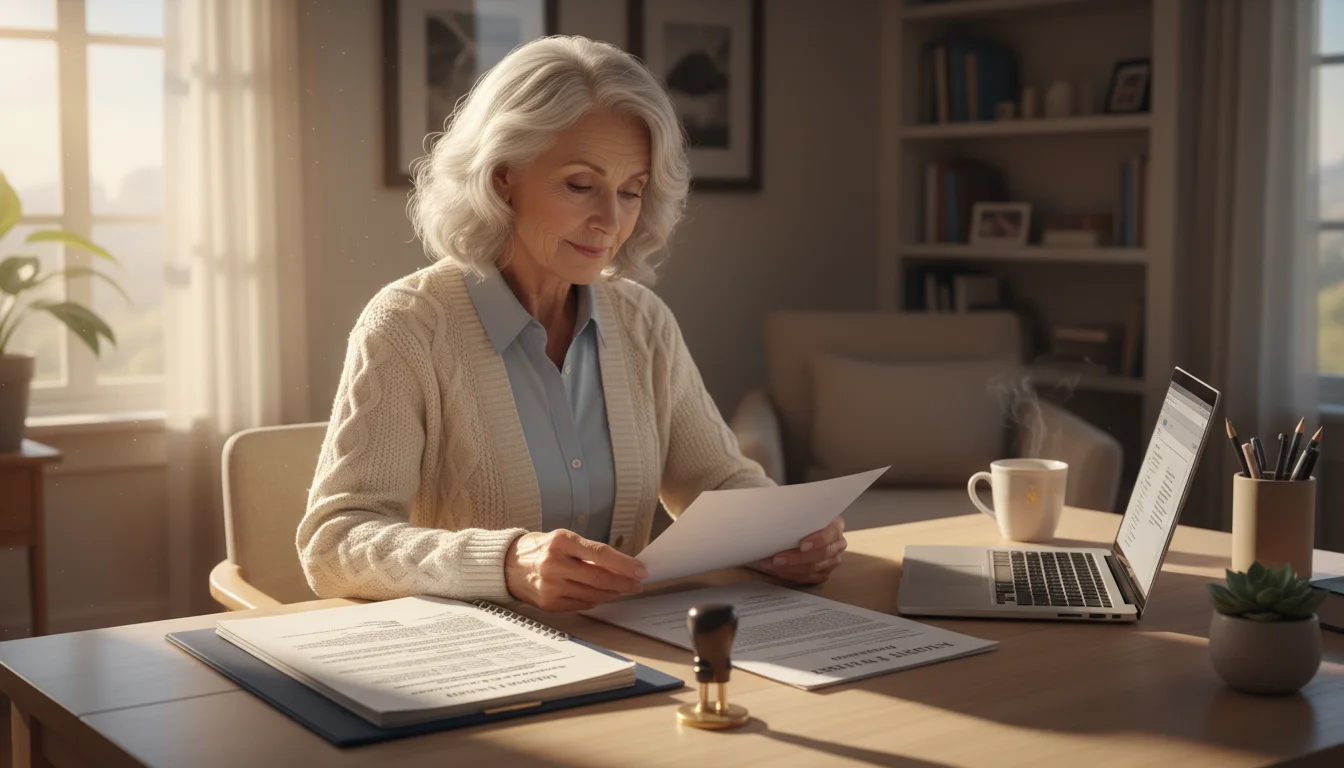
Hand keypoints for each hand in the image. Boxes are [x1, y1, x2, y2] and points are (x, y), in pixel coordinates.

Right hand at [505, 530, 646, 611]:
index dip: (624, 564)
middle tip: (637, 584)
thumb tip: (620, 566)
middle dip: (624, 583)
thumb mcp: (562, 540)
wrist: (506, 564)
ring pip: (593, 594)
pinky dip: (594, 601)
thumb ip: (588, 552)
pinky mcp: (548, 603)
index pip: (601, 554)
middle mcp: (555, 564)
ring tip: (623, 590)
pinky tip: (602, 596)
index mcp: (561, 541)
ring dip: (612, 593)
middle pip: (599, 578)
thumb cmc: (540, 548)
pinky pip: (580, 604)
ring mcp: (550, 586)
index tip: (640, 570)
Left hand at [752, 516, 846, 584]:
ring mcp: (832, 561)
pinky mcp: (824, 573)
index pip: (830, 534)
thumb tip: (777, 515)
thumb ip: (798, 514)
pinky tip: (778, 571)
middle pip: (821, 555)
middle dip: (796, 558)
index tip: (801, 545)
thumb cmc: (801, 519)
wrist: (802, 529)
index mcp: (835, 526)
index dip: (817, 541)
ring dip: (790, 569)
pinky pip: (809, 578)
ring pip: (813, 569)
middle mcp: (837, 544)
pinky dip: (791, 575)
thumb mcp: (803, 512)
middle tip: (776, 558)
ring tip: (771, 565)